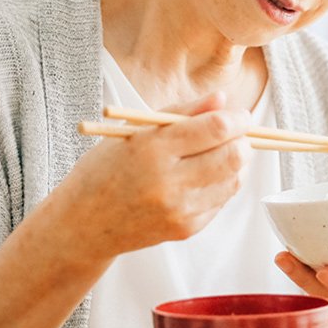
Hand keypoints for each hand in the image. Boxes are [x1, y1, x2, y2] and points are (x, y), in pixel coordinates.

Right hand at [54, 92, 250, 259]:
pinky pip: (222, 201)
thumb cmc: (106, 169)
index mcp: (152, 149)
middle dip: (244, 140)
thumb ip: (183, 111)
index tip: (239, 115)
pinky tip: (203, 177)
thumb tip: (223, 99)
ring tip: (219, 153)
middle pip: (234, 156)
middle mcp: (168, 182)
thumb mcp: (135, 130)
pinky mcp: (186, 229)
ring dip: (237, 162)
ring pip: (234, 180)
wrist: (83, 223)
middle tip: (236, 133)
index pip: (216, 129)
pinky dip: (222, 184)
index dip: (237, 118)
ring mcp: (179, 210)